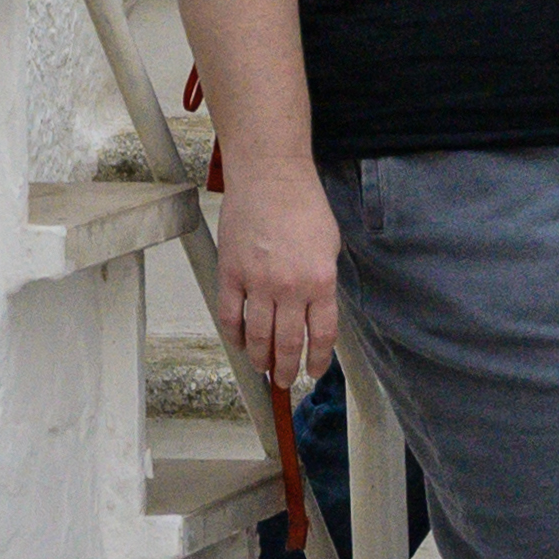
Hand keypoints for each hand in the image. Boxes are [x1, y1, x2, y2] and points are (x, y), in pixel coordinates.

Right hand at [212, 159, 344, 391]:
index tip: (313, 371)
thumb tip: (314, 314)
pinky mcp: (230, 274)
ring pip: (257, 337)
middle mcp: (290, 287)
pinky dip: (234, 336)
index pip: (321, 336)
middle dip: (287, 369)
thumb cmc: (303, 206)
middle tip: (285, 380)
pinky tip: (240, 343)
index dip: (317, 360)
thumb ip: (322, 283)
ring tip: (263, 368)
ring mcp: (257, 283)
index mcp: (321, 281)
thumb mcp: (329, 247)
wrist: (270, 178)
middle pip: (288, 344)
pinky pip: (229, 316)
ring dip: (261, 359)